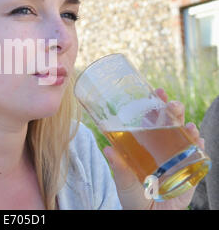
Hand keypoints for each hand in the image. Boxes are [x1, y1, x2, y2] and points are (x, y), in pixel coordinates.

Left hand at [102, 88, 204, 209]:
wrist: (149, 219)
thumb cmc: (134, 199)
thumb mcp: (125, 182)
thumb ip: (118, 168)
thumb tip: (108, 149)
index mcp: (147, 146)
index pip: (152, 120)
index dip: (156, 105)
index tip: (155, 91)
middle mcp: (163, 150)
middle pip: (171, 124)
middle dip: (174, 111)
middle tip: (172, 104)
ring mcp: (177, 160)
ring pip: (186, 137)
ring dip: (188, 127)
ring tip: (187, 123)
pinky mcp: (189, 174)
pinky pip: (198, 157)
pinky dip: (200, 147)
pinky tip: (198, 140)